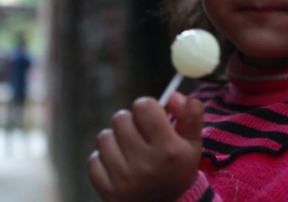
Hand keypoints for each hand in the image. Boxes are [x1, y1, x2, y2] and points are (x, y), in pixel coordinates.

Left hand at [88, 93, 203, 201]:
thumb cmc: (179, 170)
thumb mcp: (193, 144)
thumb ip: (191, 114)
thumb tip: (174, 95)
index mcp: (168, 149)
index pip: (143, 106)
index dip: (147, 107)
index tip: (151, 117)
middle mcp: (146, 164)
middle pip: (121, 118)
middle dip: (130, 122)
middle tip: (141, 135)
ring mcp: (125, 179)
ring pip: (104, 137)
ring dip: (116, 140)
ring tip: (130, 151)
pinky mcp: (109, 192)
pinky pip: (94, 160)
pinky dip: (104, 160)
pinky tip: (119, 166)